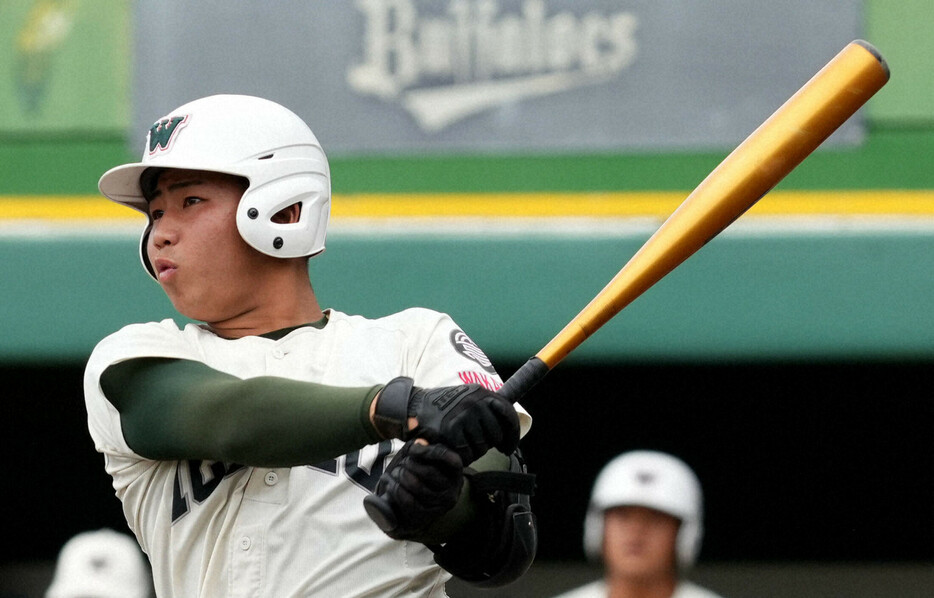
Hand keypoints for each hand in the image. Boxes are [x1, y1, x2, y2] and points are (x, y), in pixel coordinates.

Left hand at [363, 440, 463, 539]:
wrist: (426, 501)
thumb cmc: (428, 469)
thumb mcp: (429, 453)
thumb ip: (423, 437)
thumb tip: (413, 427)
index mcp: (456, 469)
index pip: (446, 457)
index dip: (426, 451)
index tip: (411, 448)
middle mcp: (453, 488)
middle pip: (429, 472)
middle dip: (410, 464)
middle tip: (402, 462)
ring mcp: (441, 504)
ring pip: (417, 486)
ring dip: (401, 476)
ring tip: (394, 471)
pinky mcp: (428, 515)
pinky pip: (409, 502)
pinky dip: (395, 490)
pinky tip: (388, 482)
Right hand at [372, 378, 519, 463]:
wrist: (414, 407)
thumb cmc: (444, 408)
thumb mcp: (468, 399)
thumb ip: (488, 410)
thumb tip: (511, 432)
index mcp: (482, 393)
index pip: (509, 416)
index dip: (512, 435)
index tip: (508, 447)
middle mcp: (475, 402)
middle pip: (496, 435)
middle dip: (488, 444)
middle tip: (473, 443)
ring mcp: (463, 415)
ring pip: (482, 447)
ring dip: (474, 451)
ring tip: (461, 444)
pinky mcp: (451, 430)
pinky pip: (467, 454)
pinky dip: (462, 457)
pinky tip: (454, 450)